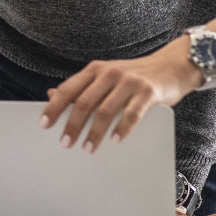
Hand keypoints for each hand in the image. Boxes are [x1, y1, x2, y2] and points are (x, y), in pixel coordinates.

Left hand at [41, 39, 199, 152]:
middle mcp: (110, 73)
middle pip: (84, 102)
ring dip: (94, 133)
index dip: (54, 107)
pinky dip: (122, 129)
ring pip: (106, 110)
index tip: (44, 124)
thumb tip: (51, 95)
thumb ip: (82, 86)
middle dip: (72, 125)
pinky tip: (115, 140)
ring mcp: (130, 81)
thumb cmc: (134, 77)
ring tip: (87, 149)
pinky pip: (132, 113)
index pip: (69, 89)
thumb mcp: (106, 77)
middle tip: (65, 143)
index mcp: (96, 70)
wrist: (171, 66)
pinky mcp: (148, 91)